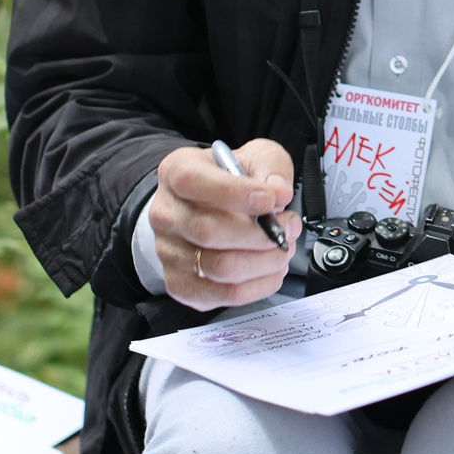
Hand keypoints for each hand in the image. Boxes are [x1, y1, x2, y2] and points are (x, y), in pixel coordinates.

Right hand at [149, 139, 301, 311]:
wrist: (206, 207)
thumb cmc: (230, 181)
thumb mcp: (254, 158)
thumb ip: (270, 168)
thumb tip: (278, 193)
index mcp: (176, 172)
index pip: (192, 181)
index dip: (235, 193)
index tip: (270, 200)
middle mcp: (166, 214)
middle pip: (209, 232)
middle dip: (262, 234)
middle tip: (288, 228)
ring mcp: (168, 252)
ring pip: (221, 268)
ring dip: (265, 261)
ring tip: (283, 248)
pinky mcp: (181, 284)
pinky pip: (224, 295)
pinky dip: (258, 285)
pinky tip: (270, 269)